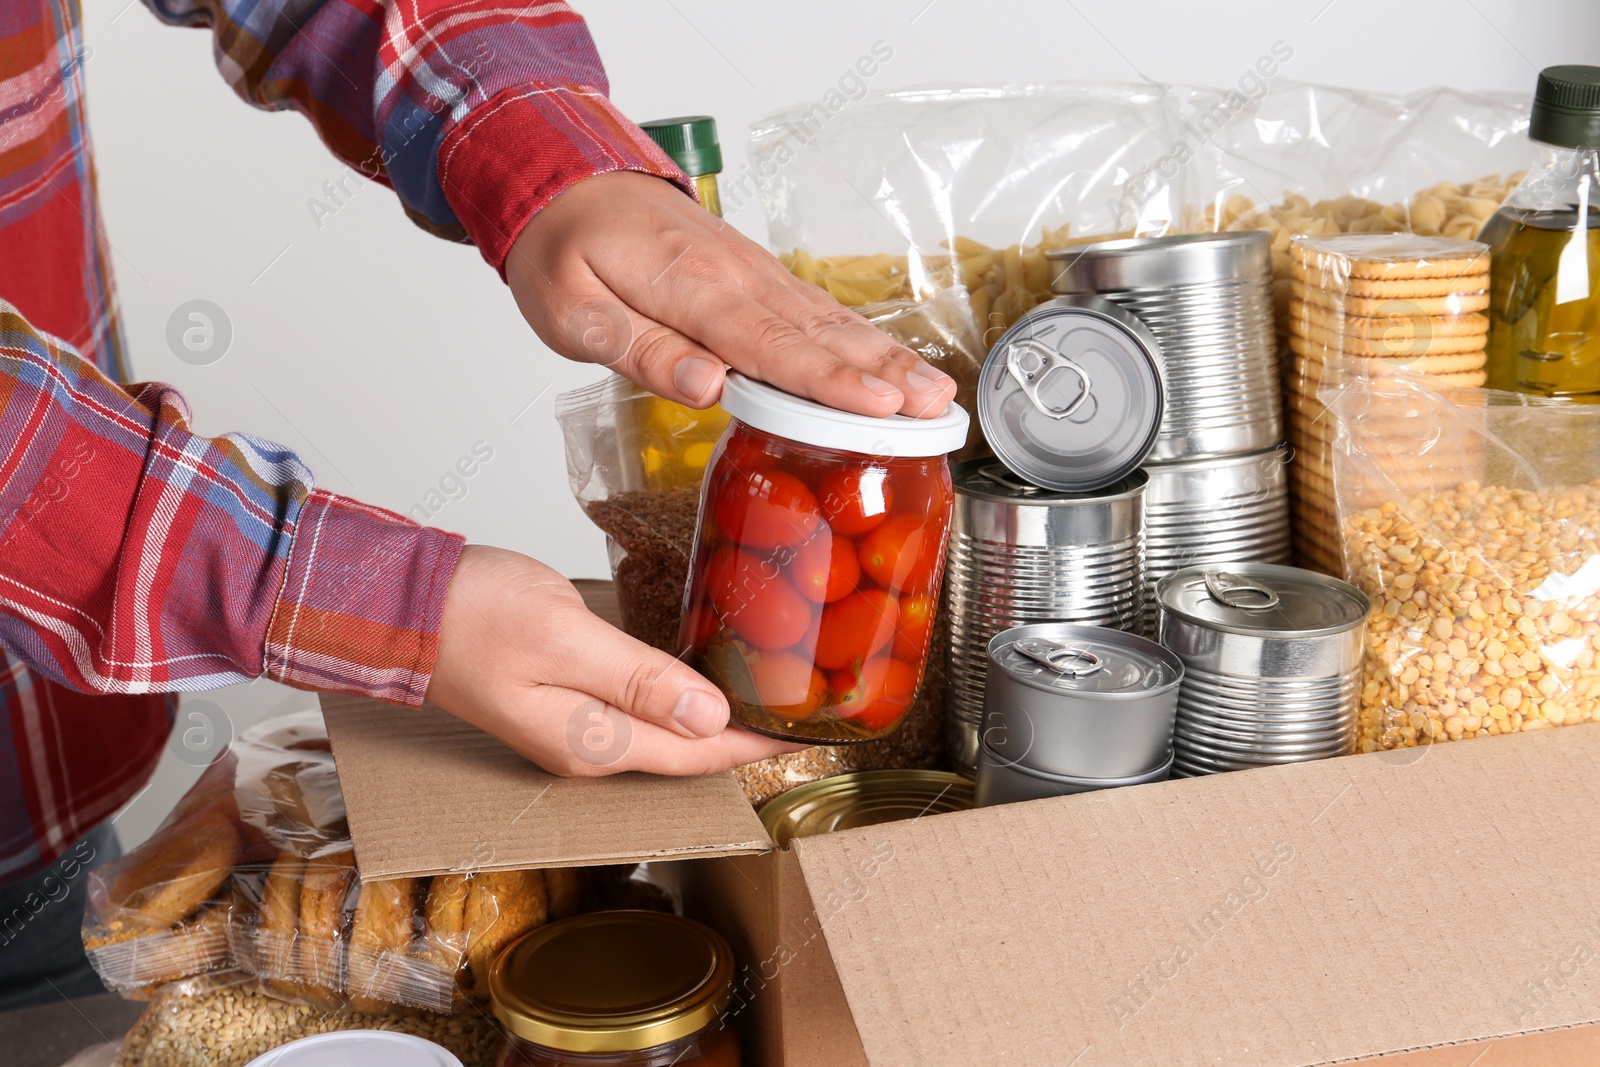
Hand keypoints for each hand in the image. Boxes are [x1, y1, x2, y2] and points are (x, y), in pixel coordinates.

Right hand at [425, 545, 802, 775]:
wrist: (396, 608)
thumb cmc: (470, 615)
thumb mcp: (566, 638)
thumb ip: (640, 680)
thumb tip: (711, 716)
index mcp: (594, 742)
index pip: (700, 754)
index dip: (760, 744)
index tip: (813, 733)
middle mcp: (587, 750)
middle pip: (688, 753)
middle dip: (747, 737)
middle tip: (805, 709)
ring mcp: (572, 731)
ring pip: (664, 735)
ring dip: (715, 719)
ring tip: (766, 695)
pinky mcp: (562, 704)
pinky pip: (639, 713)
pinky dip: (678, 699)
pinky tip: (698, 677)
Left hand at [505, 170, 957, 418]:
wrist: (564, 181)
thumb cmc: (564, 250)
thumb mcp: (572, 310)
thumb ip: (641, 349)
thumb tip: (707, 388)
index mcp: (690, 287)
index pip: (770, 344)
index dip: (828, 381)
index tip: (878, 407)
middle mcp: (735, 276)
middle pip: (818, 334)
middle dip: (883, 373)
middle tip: (937, 408)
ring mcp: (753, 273)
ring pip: (829, 321)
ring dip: (886, 358)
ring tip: (936, 393)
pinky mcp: (757, 277)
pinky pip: (816, 311)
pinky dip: (861, 339)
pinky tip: (893, 366)